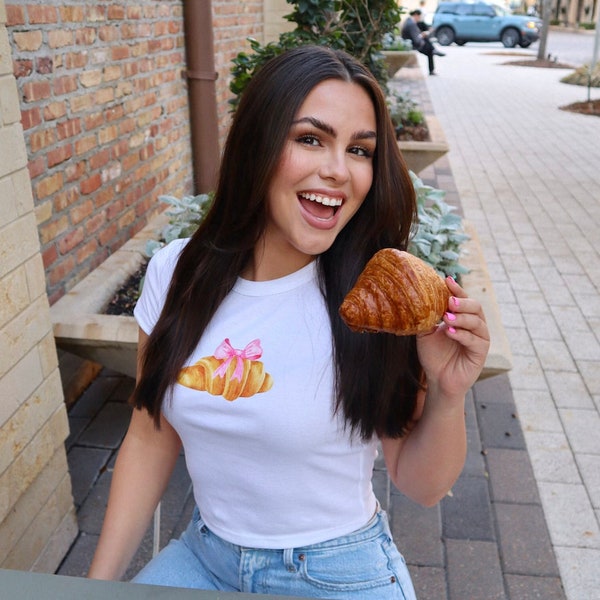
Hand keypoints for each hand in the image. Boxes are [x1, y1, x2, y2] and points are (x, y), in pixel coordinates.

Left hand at [416, 277, 489, 400]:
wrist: (437, 379)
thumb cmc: (433, 355)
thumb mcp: (426, 333)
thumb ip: (426, 318)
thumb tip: (419, 299)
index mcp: (462, 317)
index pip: (463, 298)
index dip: (456, 289)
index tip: (446, 279)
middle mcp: (474, 325)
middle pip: (475, 306)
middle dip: (462, 302)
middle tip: (449, 301)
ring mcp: (480, 338)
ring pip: (477, 322)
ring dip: (462, 318)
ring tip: (447, 318)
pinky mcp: (481, 353)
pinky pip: (475, 340)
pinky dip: (462, 335)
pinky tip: (449, 332)